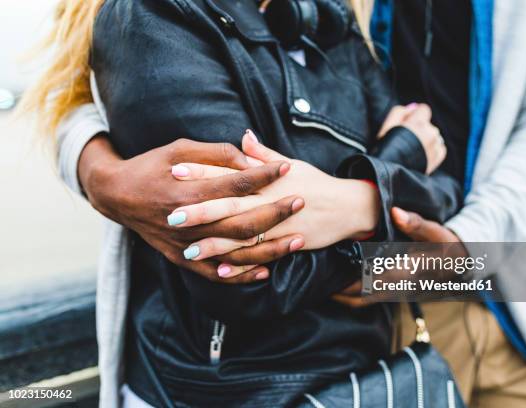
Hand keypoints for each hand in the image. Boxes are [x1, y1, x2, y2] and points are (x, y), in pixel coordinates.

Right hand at [78, 136, 303, 282]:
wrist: (117, 195)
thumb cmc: (151, 166)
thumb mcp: (179, 149)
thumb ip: (216, 154)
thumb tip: (251, 160)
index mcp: (188, 190)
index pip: (236, 184)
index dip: (264, 175)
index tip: (287, 168)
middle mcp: (189, 221)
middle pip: (241, 221)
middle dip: (275, 212)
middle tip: (300, 202)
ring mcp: (185, 244)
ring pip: (235, 252)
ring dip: (269, 249)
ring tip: (297, 241)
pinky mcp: (181, 259)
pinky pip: (216, 273)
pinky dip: (241, 275)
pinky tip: (265, 271)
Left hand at [168, 130, 380, 274]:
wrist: (347, 207)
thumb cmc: (316, 182)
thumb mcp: (292, 164)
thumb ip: (263, 154)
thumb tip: (243, 136)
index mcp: (268, 179)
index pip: (229, 173)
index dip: (203, 173)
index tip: (176, 170)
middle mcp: (271, 202)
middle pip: (231, 207)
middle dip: (201, 211)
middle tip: (172, 215)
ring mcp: (280, 226)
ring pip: (243, 236)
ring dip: (216, 244)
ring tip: (188, 249)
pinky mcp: (288, 244)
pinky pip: (260, 257)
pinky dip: (241, 266)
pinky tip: (220, 271)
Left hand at [333, 207, 464, 307]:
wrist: (462, 264)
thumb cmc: (446, 245)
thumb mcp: (436, 232)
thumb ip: (416, 223)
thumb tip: (395, 212)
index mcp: (409, 271)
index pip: (376, 278)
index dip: (354, 279)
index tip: (334, 272)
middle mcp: (402, 286)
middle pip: (366, 294)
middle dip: (343, 291)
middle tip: (320, 281)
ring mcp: (399, 292)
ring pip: (367, 300)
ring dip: (347, 296)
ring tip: (326, 286)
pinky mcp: (396, 293)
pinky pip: (372, 298)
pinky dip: (356, 295)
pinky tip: (342, 286)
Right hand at [377, 104, 446, 173]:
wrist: (390, 174)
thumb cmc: (385, 149)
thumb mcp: (386, 126)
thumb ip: (399, 112)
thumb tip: (413, 107)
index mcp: (418, 123)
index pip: (424, 109)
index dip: (414, 115)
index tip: (407, 123)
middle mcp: (430, 133)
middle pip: (428, 124)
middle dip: (419, 128)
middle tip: (405, 140)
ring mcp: (435, 146)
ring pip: (434, 136)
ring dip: (425, 139)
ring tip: (412, 150)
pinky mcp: (437, 158)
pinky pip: (440, 148)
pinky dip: (432, 149)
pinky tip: (421, 155)